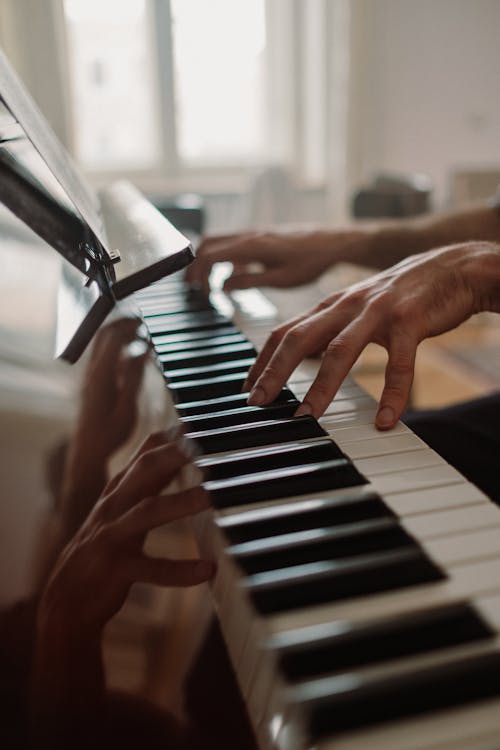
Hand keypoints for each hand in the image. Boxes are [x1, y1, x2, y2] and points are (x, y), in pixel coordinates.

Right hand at [33, 433, 213, 742]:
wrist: (65, 598)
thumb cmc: (105, 547)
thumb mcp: (124, 508)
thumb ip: (150, 480)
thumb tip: (181, 449)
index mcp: (119, 490)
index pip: (146, 453)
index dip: (175, 437)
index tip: (207, 423)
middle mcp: (114, 506)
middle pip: (144, 470)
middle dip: (175, 454)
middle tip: (209, 445)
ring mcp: (112, 536)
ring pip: (146, 512)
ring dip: (179, 502)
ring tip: (210, 497)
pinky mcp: (114, 569)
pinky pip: (150, 569)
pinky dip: (180, 570)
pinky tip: (208, 570)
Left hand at [76, 317, 150, 463]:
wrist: (88, 452)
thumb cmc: (109, 435)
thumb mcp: (128, 408)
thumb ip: (134, 377)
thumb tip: (143, 352)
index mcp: (100, 375)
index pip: (113, 337)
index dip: (130, 325)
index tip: (146, 322)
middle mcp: (92, 372)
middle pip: (103, 334)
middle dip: (122, 324)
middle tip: (142, 322)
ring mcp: (90, 377)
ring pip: (102, 344)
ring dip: (120, 336)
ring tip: (141, 335)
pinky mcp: (92, 384)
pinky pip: (105, 358)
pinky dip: (119, 350)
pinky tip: (133, 357)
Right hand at [185, 229, 365, 293]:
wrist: (332, 243)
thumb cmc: (311, 262)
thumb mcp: (280, 280)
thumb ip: (249, 282)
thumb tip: (224, 286)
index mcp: (251, 245)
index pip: (210, 255)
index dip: (198, 274)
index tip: (200, 292)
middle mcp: (249, 235)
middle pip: (208, 243)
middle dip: (196, 264)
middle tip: (195, 286)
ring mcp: (254, 233)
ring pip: (220, 242)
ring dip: (211, 261)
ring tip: (211, 284)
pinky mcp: (261, 236)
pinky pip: (235, 244)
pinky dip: (226, 259)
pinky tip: (237, 276)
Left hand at [245, 242, 499, 427]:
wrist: (451, 267)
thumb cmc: (399, 294)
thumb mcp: (355, 307)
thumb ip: (328, 327)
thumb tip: (298, 354)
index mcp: (331, 305)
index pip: (285, 332)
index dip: (262, 361)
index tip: (247, 390)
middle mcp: (347, 306)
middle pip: (299, 338)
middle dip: (274, 372)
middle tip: (258, 403)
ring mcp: (378, 312)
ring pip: (341, 350)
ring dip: (322, 386)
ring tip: (308, 416)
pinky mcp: (410, 322)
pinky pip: (399, 364)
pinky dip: (392, 395)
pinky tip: (386, 420)